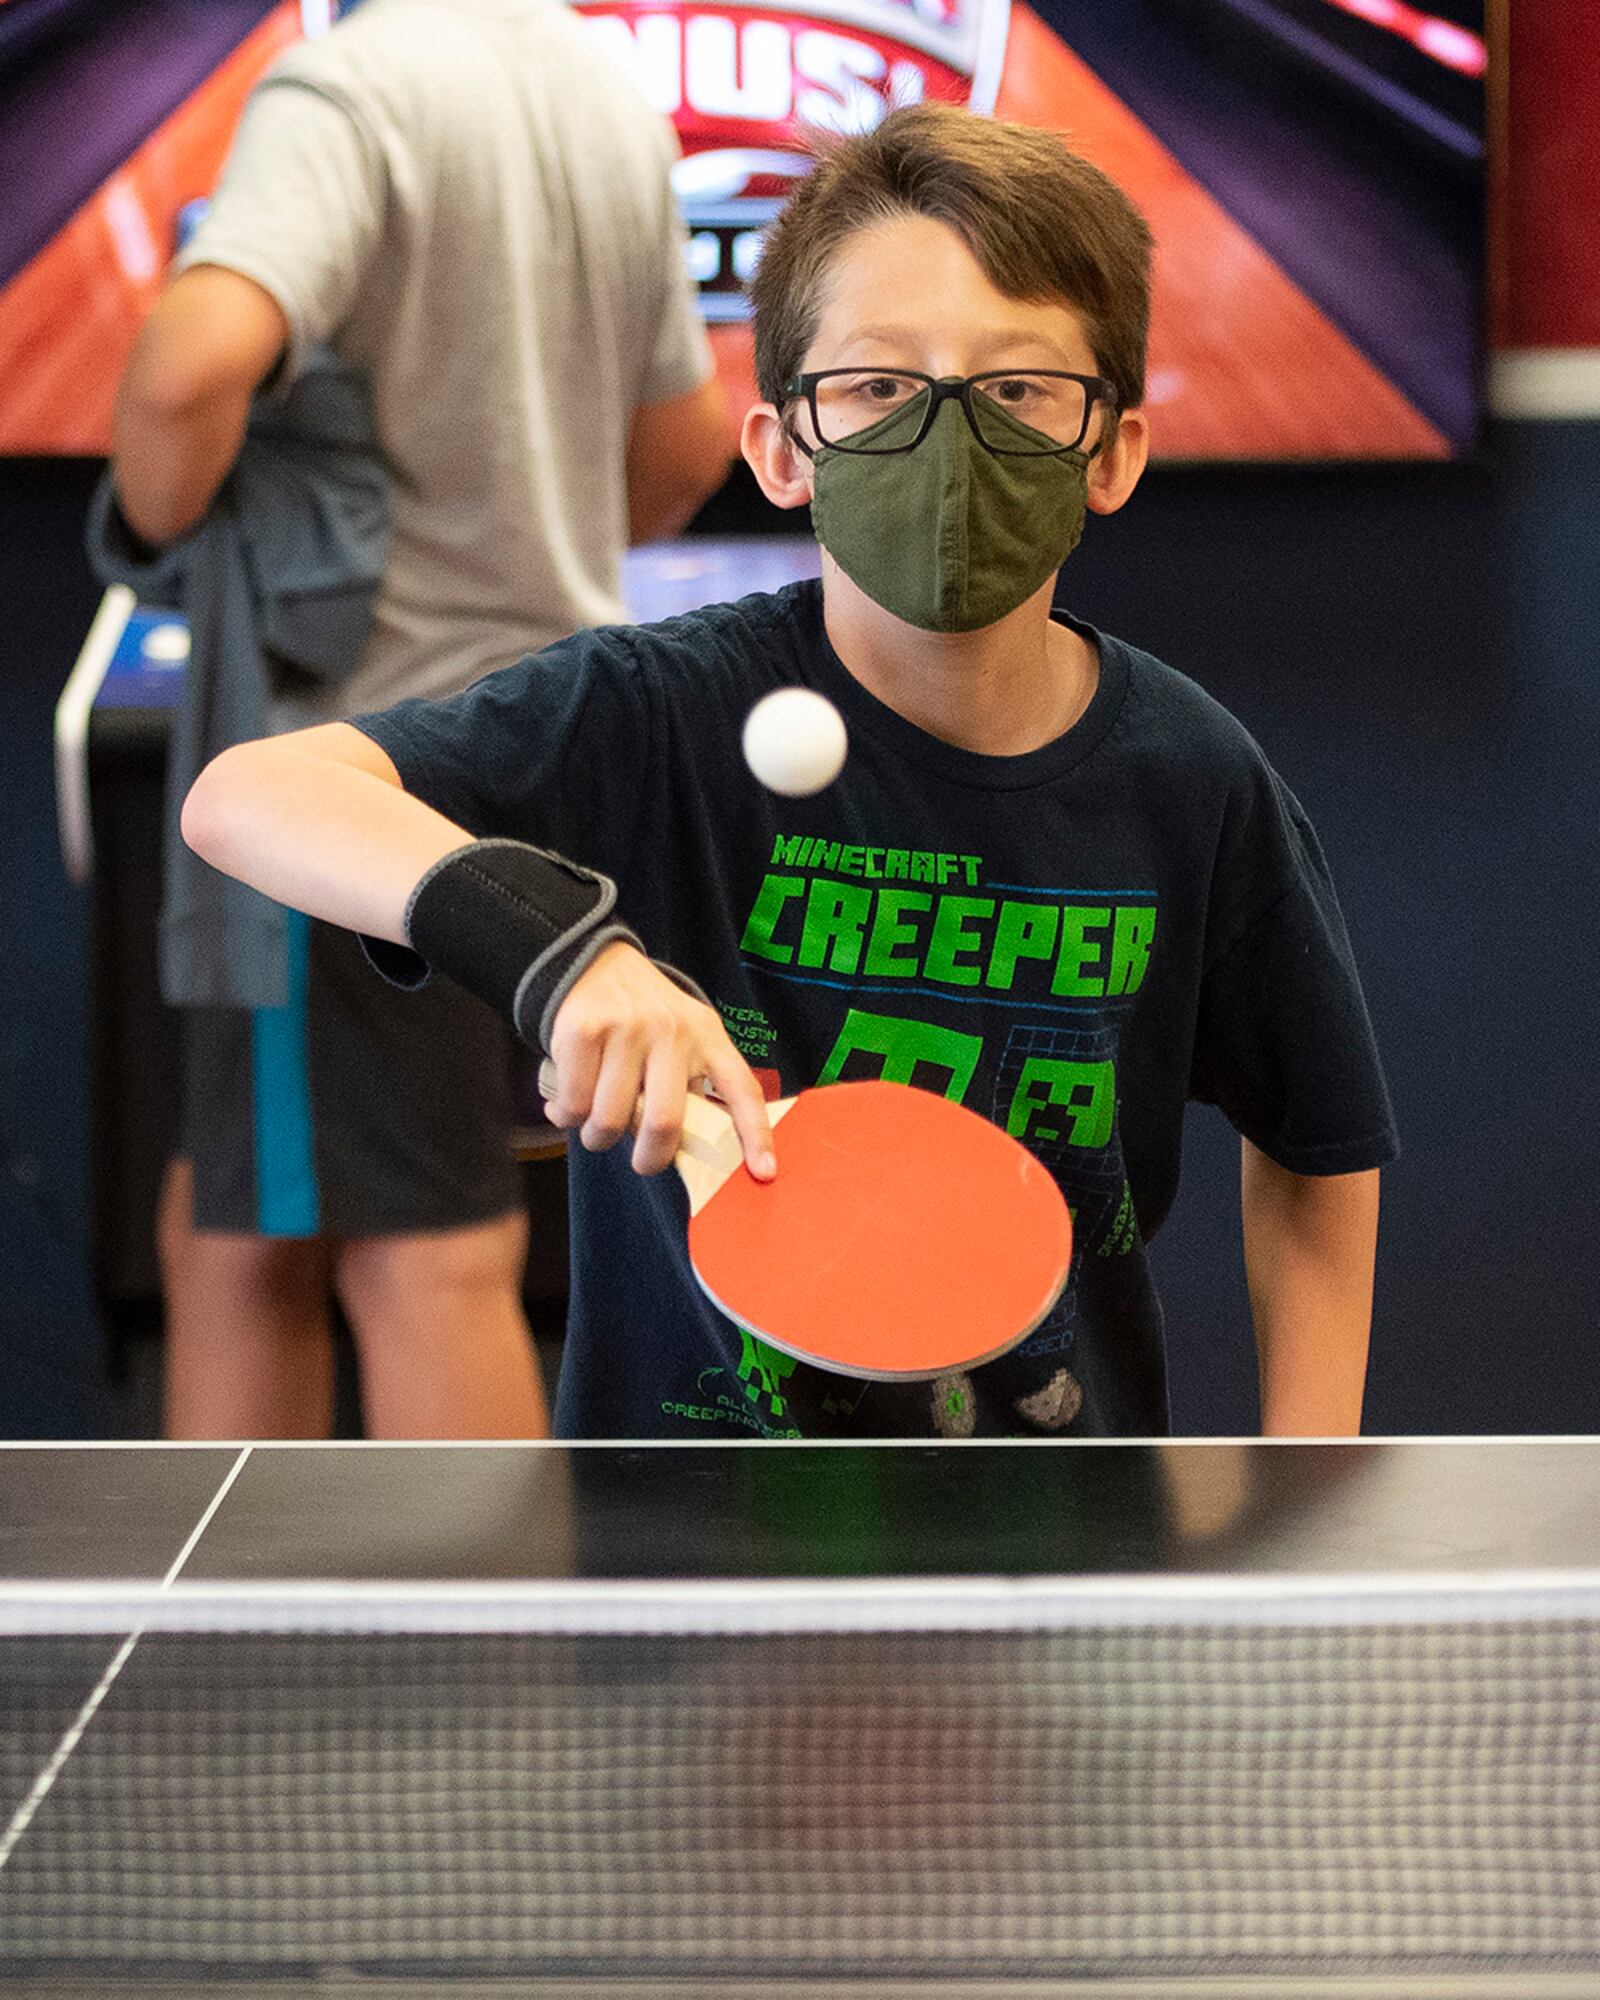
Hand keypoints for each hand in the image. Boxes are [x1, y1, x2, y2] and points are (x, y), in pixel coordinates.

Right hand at [543, 942, 775, 1179]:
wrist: (594, 963)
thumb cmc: (643, 1020)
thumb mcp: (683, 1037)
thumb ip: (689, 1085)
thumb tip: (682, 1155)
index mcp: (708, 1037)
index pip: (742, 1089)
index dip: (755, 1135)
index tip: (765, 1172)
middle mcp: (672, 1031)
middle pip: (664, 1123)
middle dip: (649, 1160)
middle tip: (641, 1161)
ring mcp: (627, 1028)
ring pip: (609, 1120)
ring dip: (597, 1139)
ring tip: (595, 1127)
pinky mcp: (584, 1030)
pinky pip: (574, 1103)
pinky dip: (566, 1118)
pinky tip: (566, 1107)